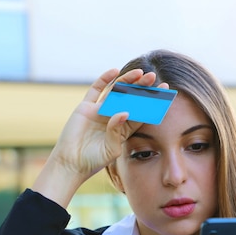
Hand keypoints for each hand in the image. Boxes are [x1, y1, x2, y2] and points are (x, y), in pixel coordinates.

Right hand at [33, 68, 167, 206]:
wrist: (70, 163)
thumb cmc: (92, 160)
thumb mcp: (111, 149)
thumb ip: (117, 131)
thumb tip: (124, 111)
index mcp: (123, 129)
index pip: (141, 111)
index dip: (152, 102)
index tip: (164, 92)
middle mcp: (113, 117)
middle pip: (131, 98)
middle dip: (142, 88)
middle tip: (153, 77)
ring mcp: (99, 111)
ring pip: (116, 92)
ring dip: (127, 81)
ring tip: (139, 72)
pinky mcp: (86, 107)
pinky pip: (96, 90)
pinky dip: (104, 80)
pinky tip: (114, 71)